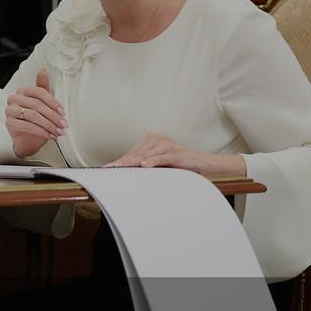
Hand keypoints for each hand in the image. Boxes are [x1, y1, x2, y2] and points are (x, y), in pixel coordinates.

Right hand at [5, 68, 65, 158]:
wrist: (28, 139)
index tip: (63, 113)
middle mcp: (14, 98)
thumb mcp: (42, 104)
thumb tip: (42, 69)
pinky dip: (40, 131)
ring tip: (58, 131)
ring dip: (48, 125)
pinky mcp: (9, 123)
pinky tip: (48, 135)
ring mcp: (10, 110)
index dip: (53, 102)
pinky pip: (26, 126)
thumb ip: (43, 87)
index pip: (40, 92)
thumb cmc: (36, 120)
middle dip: (53, 116)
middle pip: (37, 104)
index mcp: (22, 91)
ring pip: (32, 115)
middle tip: (63, 125)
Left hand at [103, 132, 246, 176]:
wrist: (203, 164)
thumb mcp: (159, 163)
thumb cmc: (180, 164)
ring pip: (145, 155)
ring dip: (132, 163)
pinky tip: (144, 166)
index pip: (132, 153)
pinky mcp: (176, 152)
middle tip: (109, 170)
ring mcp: (166, 144)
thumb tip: (126, 171)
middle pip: (136, 154)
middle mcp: (157, 139)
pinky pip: (161, 157)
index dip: (120, 161)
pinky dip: (152, 161)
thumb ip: (145, 164)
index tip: (107, 168)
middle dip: (122, 163)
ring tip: (120, 169)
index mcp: (152, 139)